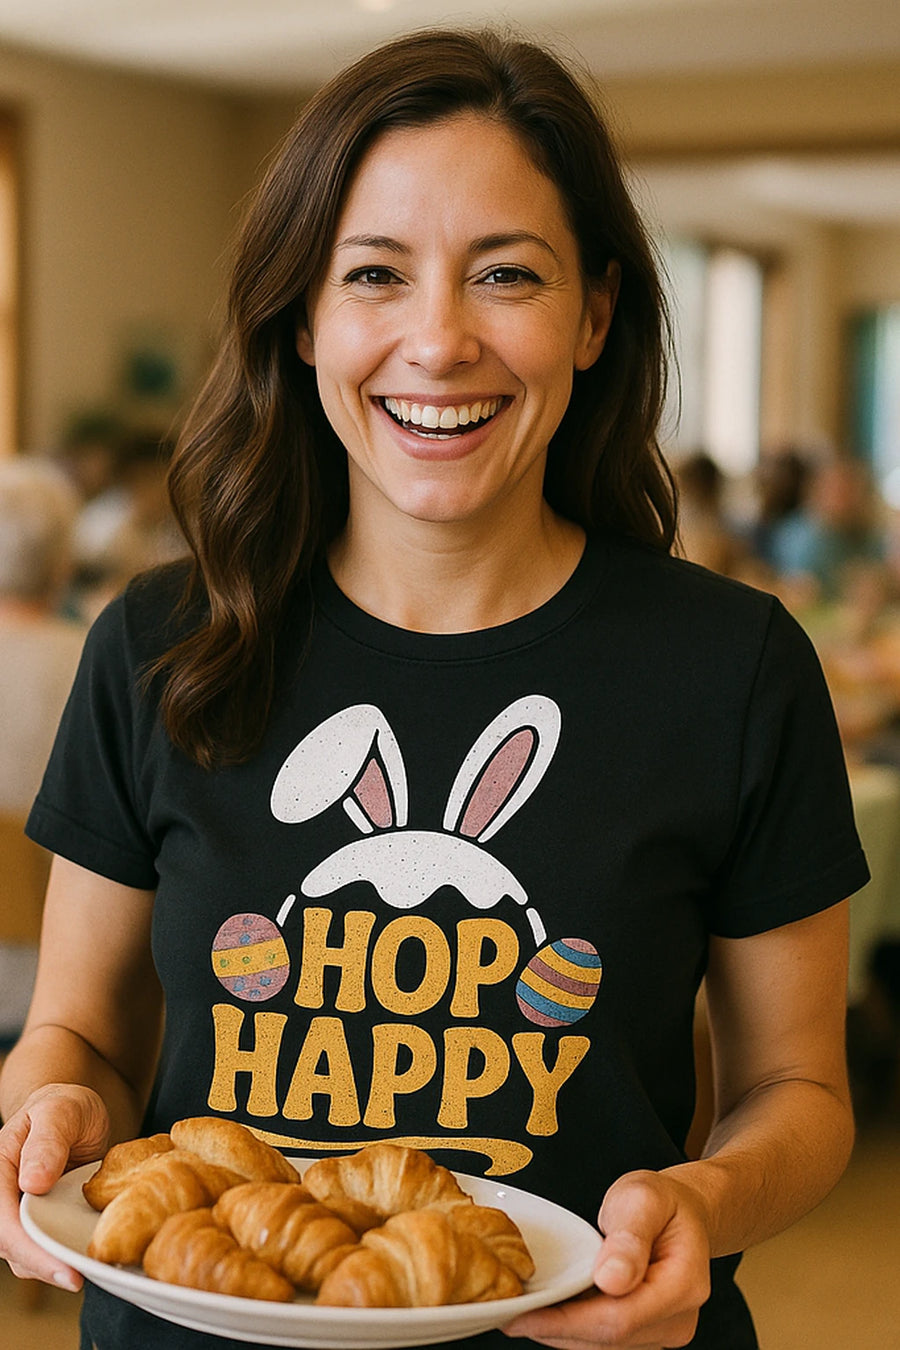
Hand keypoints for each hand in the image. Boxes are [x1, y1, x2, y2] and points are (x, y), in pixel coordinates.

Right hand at [0, 1083, 109, 1288]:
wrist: (70, 1112)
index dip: (28, 1248)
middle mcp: (1, 1195)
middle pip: (10, 1245)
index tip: (60, 1266)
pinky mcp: (36, 1221)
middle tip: (77, 1279)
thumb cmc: (63, 1107)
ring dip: (50, 1266)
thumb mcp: (60, 1111)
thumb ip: (47, 1141)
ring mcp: (16, 1211)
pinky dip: (60, 1255)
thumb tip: (33, 1183)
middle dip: (41, 1265)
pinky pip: (42, 1245)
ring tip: (84, 1272)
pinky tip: (85, 1258)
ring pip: (24, 1253)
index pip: (3, 1220)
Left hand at [503, 1170, 710, 1348]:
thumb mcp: (643, 1198)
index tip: (526, 1314)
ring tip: (522, 1314)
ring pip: (606, 1345)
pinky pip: (608, 1339)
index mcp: (684, 1284)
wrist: (682, 1211)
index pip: (620, 1318)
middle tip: (508, 1316)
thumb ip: (629, 1236)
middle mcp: (678, 1319)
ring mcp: (665, 1331)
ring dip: (562, 1332)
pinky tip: (550, 1312)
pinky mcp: (649, 1333)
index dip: (569, 1321)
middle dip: (557, 1329)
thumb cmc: (661, 1201)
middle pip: (610, 1338)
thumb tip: (611, 1280)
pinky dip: (576, 1328)